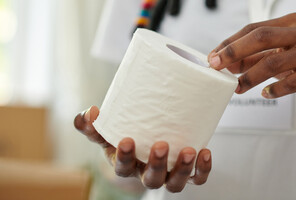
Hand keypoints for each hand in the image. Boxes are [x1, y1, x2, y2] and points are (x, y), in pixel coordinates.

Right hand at [74, 106, 211, 192]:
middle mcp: (147, 173)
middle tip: (160, 145)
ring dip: (182, 169)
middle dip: (156, 165)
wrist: (147, 135)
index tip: (126, 140)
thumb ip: (91, 123)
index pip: (123, 168)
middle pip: (151, 180)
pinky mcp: (187, 171)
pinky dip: (202, 169)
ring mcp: (168, 174)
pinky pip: (196, 178)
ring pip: (175, 183)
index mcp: (127, 164)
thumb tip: (90, 112)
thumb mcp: (107, 129)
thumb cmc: (125, 132)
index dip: (124, 157)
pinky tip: (205, 152)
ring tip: (188, 151)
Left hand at [208, 12, 295, 106]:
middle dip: (234, 52)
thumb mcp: (279, 54)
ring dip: (250, 77)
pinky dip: (275, 90)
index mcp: (290, 22)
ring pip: (273, 62)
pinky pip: (292, 82)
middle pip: (260, 37)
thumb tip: (225, 64)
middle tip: (216, 67)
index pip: (253, 29)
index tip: (213, 56)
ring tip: (237, 88)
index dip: (230, 43)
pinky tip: (265, 94)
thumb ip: (254, 57)